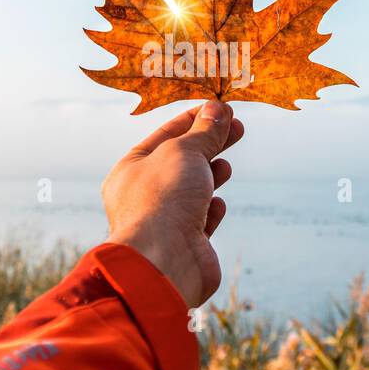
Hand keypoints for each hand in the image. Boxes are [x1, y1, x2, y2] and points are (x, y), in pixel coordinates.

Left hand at [102, 99, 243, 307]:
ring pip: (192, 192)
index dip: (194, 119)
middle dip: (210, 144)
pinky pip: (201, 221)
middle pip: (182, 162)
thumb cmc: (164, 200)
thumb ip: (204, 131)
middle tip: (237, 128)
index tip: (220, 108)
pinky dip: (211, 210)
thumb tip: (218, 109)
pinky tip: (217, 205)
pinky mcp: (187, 245)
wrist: (165, 261)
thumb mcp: (185, 151)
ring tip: (224, 166)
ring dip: (210, 176)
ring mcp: (164, 222)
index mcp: (131, 170)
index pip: (166, 136)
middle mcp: (143, 196)